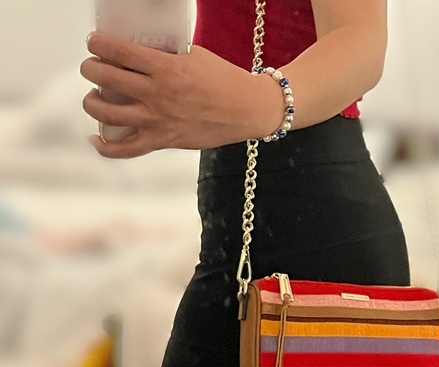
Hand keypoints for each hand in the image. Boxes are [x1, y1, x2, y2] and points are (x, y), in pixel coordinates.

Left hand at [80, 32, 278, 157]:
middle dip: (90, 68)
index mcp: (166, 68)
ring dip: (91, 102)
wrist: (246, 110)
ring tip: (94, 96)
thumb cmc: (225, 81)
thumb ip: (166, 56)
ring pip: (107, 113)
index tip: (94, 42)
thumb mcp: (195, 56)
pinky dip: (106, 147)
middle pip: (105, 78)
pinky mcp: (163, 141)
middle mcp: (157, 95)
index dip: (97, 43)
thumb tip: (141, 54)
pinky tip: (96, 138)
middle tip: (93, 66)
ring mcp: (158, 121)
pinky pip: (126, 150)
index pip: (117, 51)